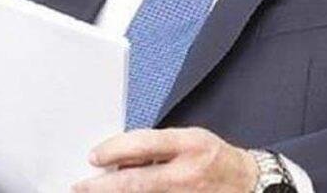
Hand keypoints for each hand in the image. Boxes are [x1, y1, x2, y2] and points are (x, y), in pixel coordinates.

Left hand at [71, 127, 259, 191]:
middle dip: (103, 187)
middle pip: (136, 183)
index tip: (94, 156)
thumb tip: (119, 159)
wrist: (246, 184)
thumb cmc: (214, 158)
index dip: (114, 150)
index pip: (144, 145)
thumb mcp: (189, 139)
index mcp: (190, 145)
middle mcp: (187, 174)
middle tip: (81, 187)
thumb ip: (156, 147)